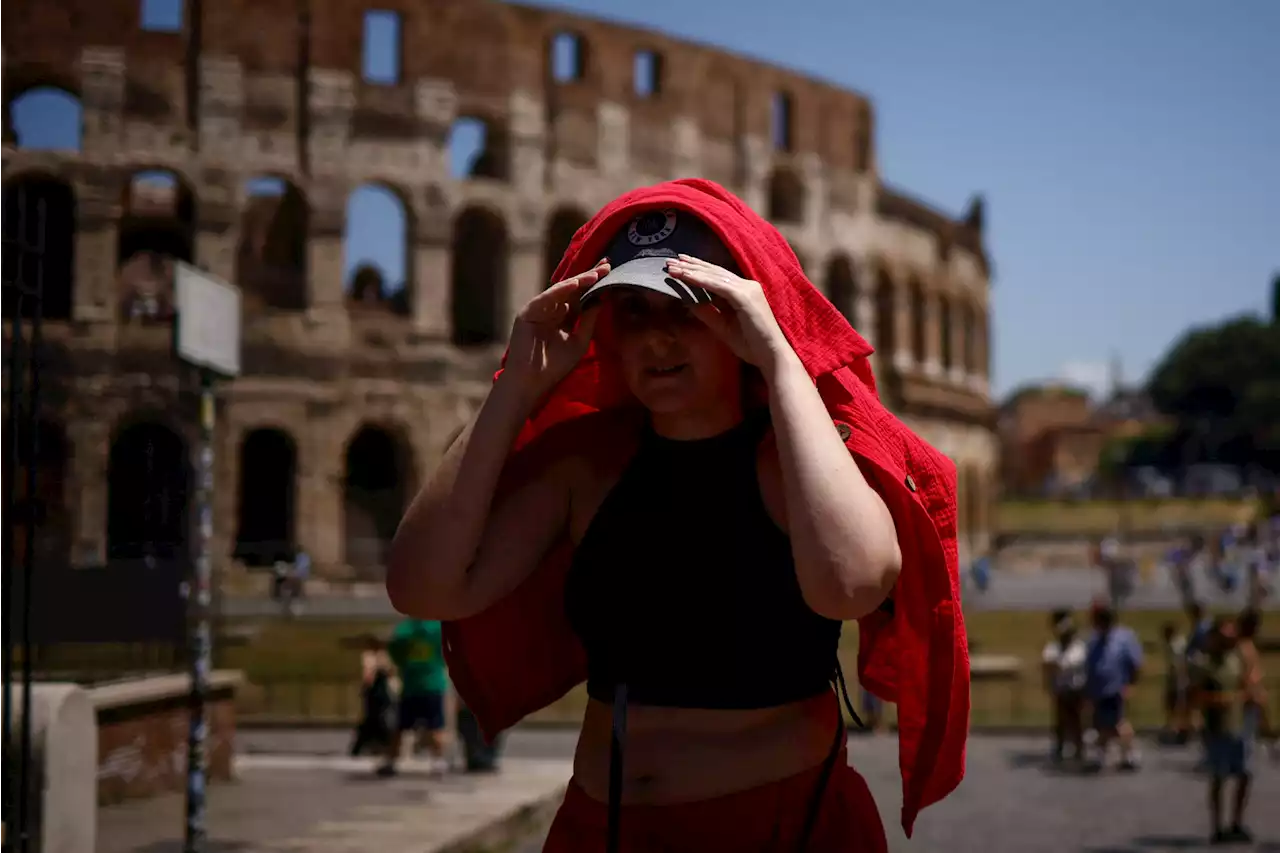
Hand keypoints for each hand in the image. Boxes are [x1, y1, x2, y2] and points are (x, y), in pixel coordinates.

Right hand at [503, 259, 608, 398]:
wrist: (532, 382)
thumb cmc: (555, 366)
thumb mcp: (579, 341)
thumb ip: (589, 320)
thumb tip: (602, 298)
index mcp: (563, 317)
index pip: (581, 297)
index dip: (595, 286)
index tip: (611, 273)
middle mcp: (551, 310)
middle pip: (573, 290)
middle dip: (589, 277)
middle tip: (607, 264)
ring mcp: (539, 309)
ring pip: (561, 291)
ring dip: (579, 281)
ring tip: (596, 273)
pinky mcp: (528, 312)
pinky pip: (547, 298)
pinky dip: (561, 290)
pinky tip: (576, 283)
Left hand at [664, 255, 794, 373]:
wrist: (770, 356)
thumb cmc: (750, 345)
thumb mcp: (723, 327)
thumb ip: (708, 312)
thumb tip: (688, 302)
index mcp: (744, 291)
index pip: (717, 276)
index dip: (697, 270)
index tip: (679, 266)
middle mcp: (747, 285)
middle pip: (714, 271)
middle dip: (691, 265)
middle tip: (669, 261)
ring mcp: (747, 289)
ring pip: (714, 275)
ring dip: (692, 270)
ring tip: (673, 266)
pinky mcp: (745, 297)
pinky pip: (718, 285)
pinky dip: (700, 280)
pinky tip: (685, 276)